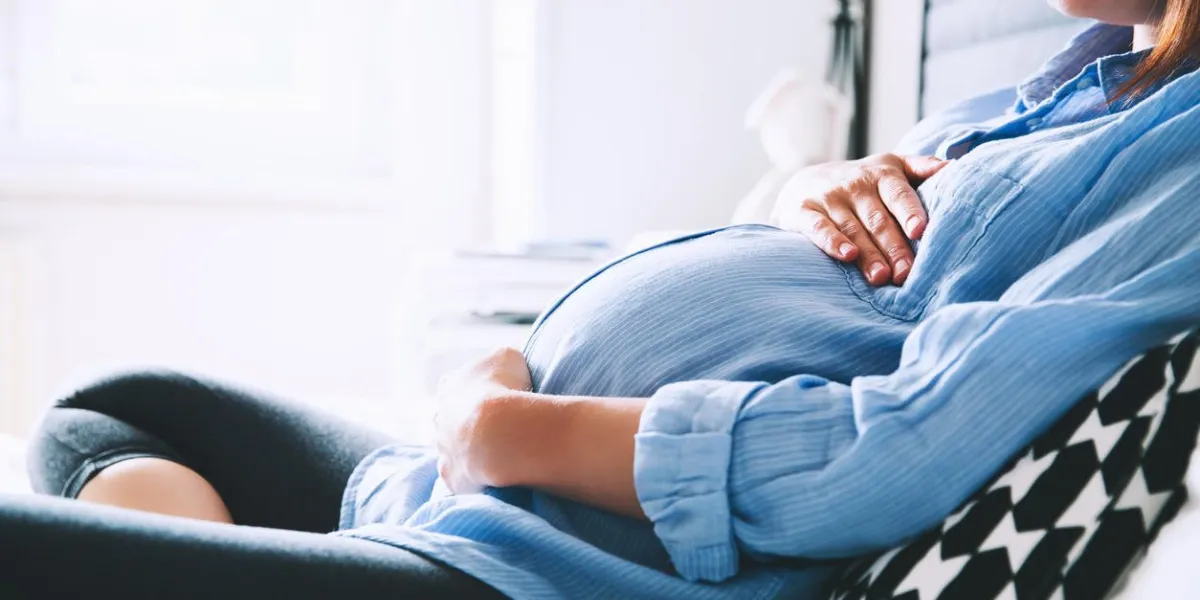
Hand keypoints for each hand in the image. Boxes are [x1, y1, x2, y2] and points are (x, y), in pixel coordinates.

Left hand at [433, 348, 531, 494]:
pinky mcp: (451, 476)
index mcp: (449, 386)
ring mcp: (442, 449)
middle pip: (452, 420)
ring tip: (502, 452)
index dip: (476, 391)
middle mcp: (438, 418)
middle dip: (471, 423)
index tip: (496, 397)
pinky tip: (495, 475)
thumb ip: (504, 360)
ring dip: (472, 450)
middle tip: (501, 428)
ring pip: (454, 450)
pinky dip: (476, 476)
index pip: (456, 386)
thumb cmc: (504, 389)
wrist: (498, 433)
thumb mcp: (509, 358)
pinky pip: (462, 477)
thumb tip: (508, 365)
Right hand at [771, 153, 947, 285]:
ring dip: (868, 254)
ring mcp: (829, 198)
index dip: (909, 212)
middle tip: (906, 274)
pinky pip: (819, 229)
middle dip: (893, 247)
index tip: (920, 231)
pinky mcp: (803, 211)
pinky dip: (832, 242)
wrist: (805, 183)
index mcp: (882, 174)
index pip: (898, 194)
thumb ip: (922, 167)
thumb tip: (956, 167)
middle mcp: (855, 184)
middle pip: (878, 219)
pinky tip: (847, 256)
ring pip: (853, 229)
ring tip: (882, 277)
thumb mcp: (891, 166)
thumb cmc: (861, 181)